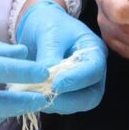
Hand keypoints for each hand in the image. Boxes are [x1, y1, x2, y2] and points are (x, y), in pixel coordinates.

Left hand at [16, 0, 105, 114]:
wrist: (40, 25)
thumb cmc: (48, 24)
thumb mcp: (49, 34)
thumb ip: (50, 56)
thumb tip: (47, 80)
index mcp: (95, 50)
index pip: (93, 71)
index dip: (76, 81)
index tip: (54, 85)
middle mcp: (94, 71)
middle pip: (91, 95)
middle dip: (68, 100)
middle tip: (43, 97)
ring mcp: (83, 84)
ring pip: (78, 104)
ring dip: (56, 104)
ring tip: (34, 96)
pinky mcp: (70, 93)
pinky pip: (65, 105)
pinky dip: (50, 104)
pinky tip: (33, 96)